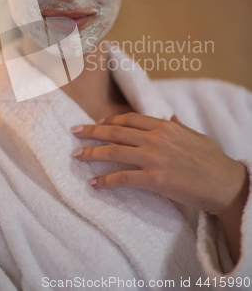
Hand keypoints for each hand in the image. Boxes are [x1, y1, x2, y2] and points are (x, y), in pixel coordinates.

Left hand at [70, 113, 247, 216]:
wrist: (226, 184)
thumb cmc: (213, 161)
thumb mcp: (195, 136)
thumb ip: (179, 126)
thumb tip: (170, 116)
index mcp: (164, 126)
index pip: (129, 118)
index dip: (110, 120)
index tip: (97, 123)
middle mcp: (155, 138)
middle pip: (116, 131)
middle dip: (92, 131)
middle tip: (75, 131)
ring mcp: (153, 157)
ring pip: (114, 152)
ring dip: (91, 153)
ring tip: (76, 156)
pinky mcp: (154, 179)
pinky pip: (122, 178)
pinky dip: (105, 180)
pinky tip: (94, 183)